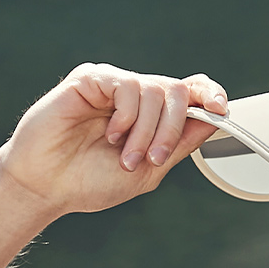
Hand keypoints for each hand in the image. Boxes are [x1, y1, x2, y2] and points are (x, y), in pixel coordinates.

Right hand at [0, 63, 225, 216]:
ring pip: (155, 90)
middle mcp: (136, 95)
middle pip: (178, 91)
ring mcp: (113, 85)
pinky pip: (126, 85)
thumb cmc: (93, 181)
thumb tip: (214, 120)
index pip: (190, 89)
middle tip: (153, 157)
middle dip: (173, 129)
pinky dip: (126, 116)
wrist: (49, 188)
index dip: (209, 93)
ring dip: (147, 131)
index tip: (220, 109)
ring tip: (126, 156)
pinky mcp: (90, 79)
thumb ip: (181, 144)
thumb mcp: (150, 168)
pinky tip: (111, 134)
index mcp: (153, 115)